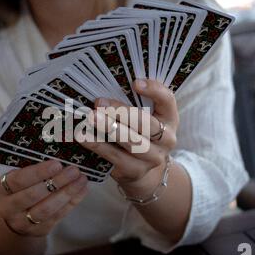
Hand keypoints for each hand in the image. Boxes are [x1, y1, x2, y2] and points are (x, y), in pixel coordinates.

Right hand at [0, 160, 88, 236]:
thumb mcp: (18, 177)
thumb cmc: (20, 188)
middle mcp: (8, 207)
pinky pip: (57, 217)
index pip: (18, 180)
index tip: (57, 164)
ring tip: (81, 179)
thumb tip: (60, 153)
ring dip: (66, 193)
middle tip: (74, 170)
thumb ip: (33, 167)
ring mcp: (23, 222)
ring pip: (46, 209)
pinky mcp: (38, 231)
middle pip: (33, 196)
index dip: (38, 172)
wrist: (15, 217)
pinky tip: (82, 190)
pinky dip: (72, 202)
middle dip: (56, 182)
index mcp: (1, 188)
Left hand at [78, 79, 178, 196]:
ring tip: (91, 118)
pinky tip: (84, 137)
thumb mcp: (144, 118)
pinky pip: (116, 157)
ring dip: (109, 128)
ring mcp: (153, 157)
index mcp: (170, 118)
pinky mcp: (136, 171)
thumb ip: (132, 104)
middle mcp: (167, 139)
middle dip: (121, 112)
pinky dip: (98, 145)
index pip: (167, 100)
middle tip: (99, 103)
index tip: (135, 83)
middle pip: (146, 123)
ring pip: (132, 141)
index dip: (154, 91)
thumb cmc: (139, 134)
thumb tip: (103, 87)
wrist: (144, 171)